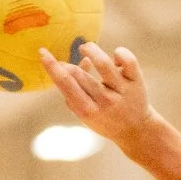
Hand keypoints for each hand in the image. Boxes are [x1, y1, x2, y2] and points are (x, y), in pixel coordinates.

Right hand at [43, 42, 158, 147]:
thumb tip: (77, 62)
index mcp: (88, 111)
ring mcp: (122, 91)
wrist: (137, 131)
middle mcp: (105, 101)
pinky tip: (114, 56)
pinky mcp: (136, 81)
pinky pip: (128, 61)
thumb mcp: (85, 114)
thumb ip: (74, 92)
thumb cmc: (104, 119)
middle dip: (68, 64)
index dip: (52, 66)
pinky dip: (120, 53)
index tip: (43, 52)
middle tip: (66, 64)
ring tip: (85, 48)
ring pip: (103, 63)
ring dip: (91, 50)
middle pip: (79, 74)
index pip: (66, 84)